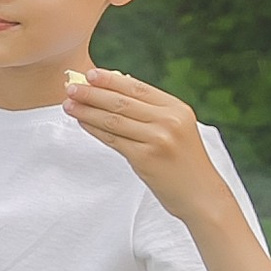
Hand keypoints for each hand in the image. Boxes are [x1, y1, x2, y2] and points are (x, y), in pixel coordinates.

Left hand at [61, 69, 226, 218]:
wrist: (201, 196)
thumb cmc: (184, 161)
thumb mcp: (178, 128)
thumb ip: (151, 111)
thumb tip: (112, 91)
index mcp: (177, 109)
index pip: (137, 88)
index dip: (111, 80)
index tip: (90, 74)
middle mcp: (169, 121)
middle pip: (121, 102)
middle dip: (92, 93)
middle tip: (70, 87)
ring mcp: (157, 139)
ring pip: (113, 120)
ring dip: (87, 110)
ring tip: (68, 104)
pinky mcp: (145, 158)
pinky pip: (112, 139)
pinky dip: (94, 129)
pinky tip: (82, 122)